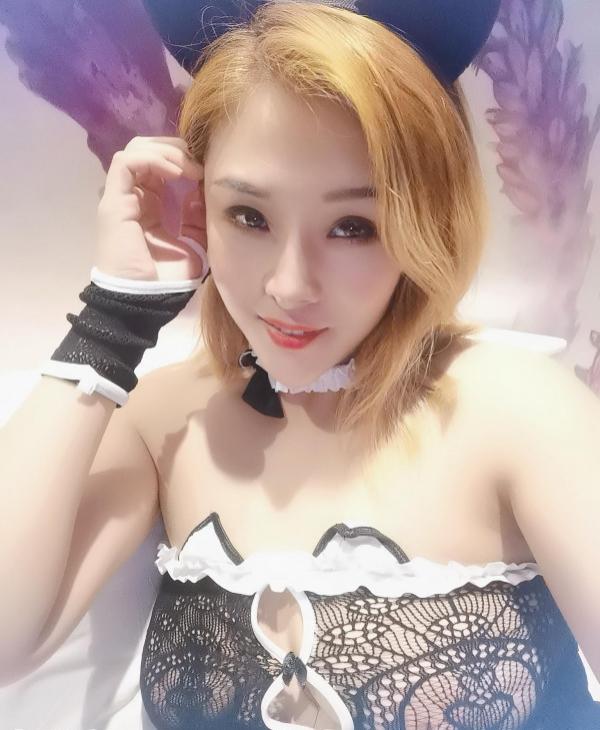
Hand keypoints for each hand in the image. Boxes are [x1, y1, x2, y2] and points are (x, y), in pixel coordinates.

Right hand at [93, 136, 206, 280]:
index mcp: (148, 206)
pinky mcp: (114, 202)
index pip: (160, 166)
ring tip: (189, 167)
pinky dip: (153, 159)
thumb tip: (201, 193)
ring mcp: (121, 198)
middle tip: (199, 163)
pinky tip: (176, 172)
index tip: (207, 171)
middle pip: (147, 150)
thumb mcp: (194, 246)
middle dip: (176, 149)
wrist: (144, 301)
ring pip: (135, 150)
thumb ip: (197, 220)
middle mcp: (132, 197)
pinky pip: (127, 163)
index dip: (183, 160)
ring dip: (167, 152)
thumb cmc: (167, 281)